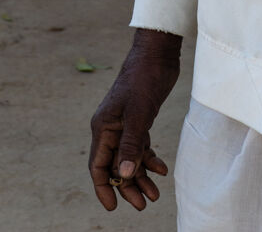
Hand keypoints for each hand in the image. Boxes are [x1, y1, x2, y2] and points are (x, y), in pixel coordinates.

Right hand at [89, 28, 181, 210]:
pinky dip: (150, 158)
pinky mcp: (139, 119)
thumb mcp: (139, 114)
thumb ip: (130, 144)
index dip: (104, 188)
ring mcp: (124, 124)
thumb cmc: (144, 79)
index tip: (113, 207)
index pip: (98, 166)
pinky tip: (162, 169)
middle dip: (127, 186)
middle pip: (115, 165)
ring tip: (155, 195)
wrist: (157, 55)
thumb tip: (122, 174)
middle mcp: (110, 128)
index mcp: (103, 127)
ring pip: (129, 158)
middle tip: (143, 205)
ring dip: (141, 176)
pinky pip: (140, 146)